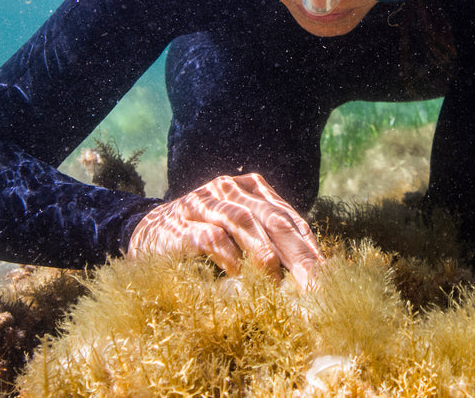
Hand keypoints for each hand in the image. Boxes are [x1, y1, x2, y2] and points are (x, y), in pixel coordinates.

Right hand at [127, 173, 323, 287]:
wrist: (147, 233)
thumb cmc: (203, 238)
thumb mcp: (239, 236)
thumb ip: (269, 244)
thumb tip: (310, 274)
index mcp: (251, 190)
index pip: (289, 218)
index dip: (309, 247)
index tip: (328, 277)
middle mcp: (231, 190)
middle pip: (274, 219)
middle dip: (298, 253)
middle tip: (315, 284)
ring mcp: (205, 204)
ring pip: (244, 222)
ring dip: (263, 253)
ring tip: (278, 280)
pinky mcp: (181, 224)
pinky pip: (210, 236)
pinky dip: (227, 256)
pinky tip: (238, 275)